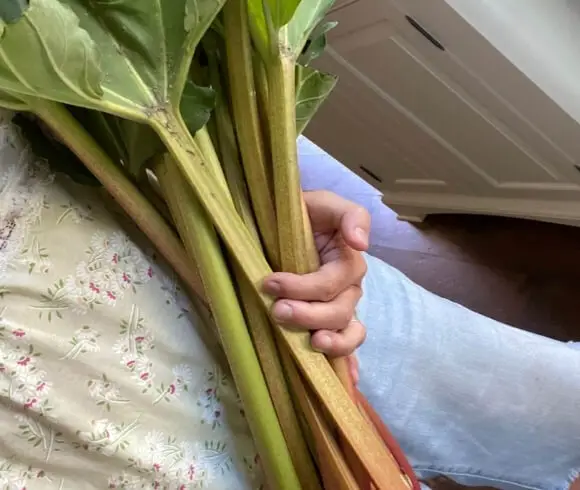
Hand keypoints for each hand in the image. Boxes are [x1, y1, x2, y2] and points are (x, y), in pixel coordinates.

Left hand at [263, 190, 369, 363]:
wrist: (281, 225)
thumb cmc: (302, 214)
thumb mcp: (323, 203)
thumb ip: (349, 215)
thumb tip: (361, 244)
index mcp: (347, 261)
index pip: (333, 282)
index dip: (304, 287)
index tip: (270, 283)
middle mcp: (348, 288)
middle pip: (339, 311)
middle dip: (308, 314)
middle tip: (276, 310)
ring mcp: (341, 308)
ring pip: (346, 333)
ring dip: (329, 342)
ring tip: (308, 342)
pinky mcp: (330, 323)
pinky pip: (348, 347)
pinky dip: (350, 365)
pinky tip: (349, 383)